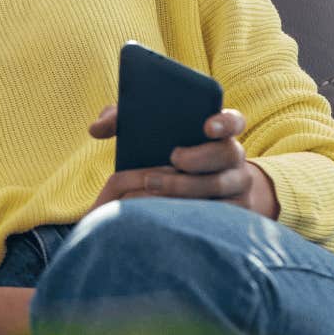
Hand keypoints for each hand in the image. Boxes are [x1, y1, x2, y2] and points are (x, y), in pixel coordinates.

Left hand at [87, 105, 278, 218]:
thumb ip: (122, 120)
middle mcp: (233, 157)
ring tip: (154, 184)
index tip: (206, 125)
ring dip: (190, 186)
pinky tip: (170, 210)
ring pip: (222, 186)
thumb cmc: (165, 154)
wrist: (193, 191)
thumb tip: (96, 128)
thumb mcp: (148, 134)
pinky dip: (197, 212)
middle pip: (229, 153)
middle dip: (201, 156)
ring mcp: (237, 185)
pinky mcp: (234, 212)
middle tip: (174, 157)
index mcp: (218, 133)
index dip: (224, 121)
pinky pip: (221, 214)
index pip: (233, 120)